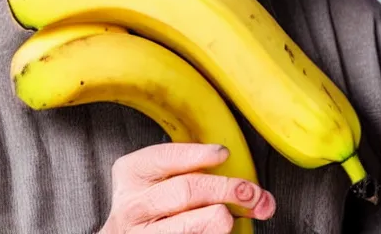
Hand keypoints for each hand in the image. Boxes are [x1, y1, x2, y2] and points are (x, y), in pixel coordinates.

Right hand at [99, 142, 275, 233]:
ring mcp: (140, 233)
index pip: (167, 156)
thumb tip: (240, 175)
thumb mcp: (157, 177)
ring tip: (234, 216)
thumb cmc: (150, 201)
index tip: (223, 153)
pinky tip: (225, 228)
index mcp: (132, 172)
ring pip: (189, 224)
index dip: (198, 154)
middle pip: (185, 190)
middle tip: (252, 192)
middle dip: (224, 188)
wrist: (128, 233)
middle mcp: (132, 204)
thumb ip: (190, 169)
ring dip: (221, 218)